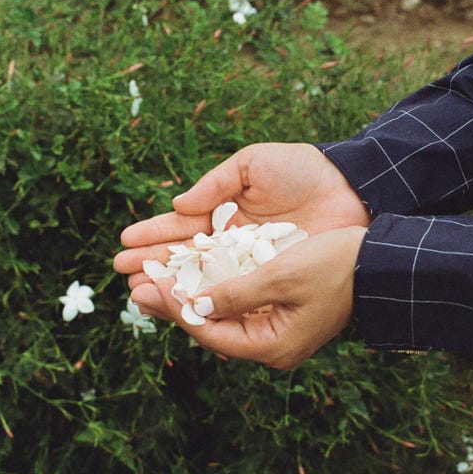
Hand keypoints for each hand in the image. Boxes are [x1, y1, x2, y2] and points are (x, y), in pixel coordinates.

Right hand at [113, 143, 369, 288]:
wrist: (350, 188)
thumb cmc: (303, 171)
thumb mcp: (254, 165)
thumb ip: (216, 183)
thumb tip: (178, 207)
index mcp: (226, 213)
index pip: (182, 228)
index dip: (154, 236)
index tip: (124, 244)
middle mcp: (234, 243)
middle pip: (186, 258)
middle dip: (153, 265)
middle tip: (122, 275)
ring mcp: (252, 265)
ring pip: (204, 281)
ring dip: (172, 287)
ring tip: (140, 293)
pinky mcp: (272, 282)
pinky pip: (236, 295)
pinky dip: (210, 302)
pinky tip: (185, 308)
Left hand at [133, 226, 367, 368]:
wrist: (379, 263)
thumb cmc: (336, 266)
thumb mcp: (282, 275)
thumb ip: (237, 292)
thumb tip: (196, 304)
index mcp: (273, 346)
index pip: (211, 331)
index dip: (177, 308)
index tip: (149, 285)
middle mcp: (271, 346)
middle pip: (210, 328)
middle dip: (173, 306)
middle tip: (135, 286)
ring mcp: (275, 331)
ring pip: (220, 315)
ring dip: (188, 296)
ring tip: (151, 280)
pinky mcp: (279, 314)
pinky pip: (236, 306)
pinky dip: (211, 290)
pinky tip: (189, 275)